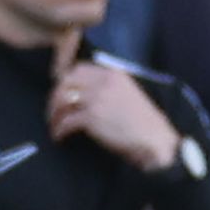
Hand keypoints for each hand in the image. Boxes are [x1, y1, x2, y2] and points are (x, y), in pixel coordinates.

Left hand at [48, 63, 180, 170]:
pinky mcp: (92, 118)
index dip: (66, 79)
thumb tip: (81, 91)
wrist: (156, 141)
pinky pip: (66, 122)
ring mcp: (96, 99)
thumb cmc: (144, 122)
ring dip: (54, 115)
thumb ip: (107, 87)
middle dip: (54, 97)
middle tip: (53, 110)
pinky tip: (59, 137)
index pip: (79, 68)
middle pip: (65, 83)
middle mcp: (103, 83)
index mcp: (113, 74)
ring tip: (54, 125)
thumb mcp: (128, 94)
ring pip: (62, 102)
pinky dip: (59, 130)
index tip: (61, 90)